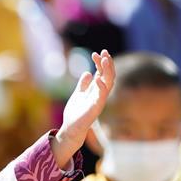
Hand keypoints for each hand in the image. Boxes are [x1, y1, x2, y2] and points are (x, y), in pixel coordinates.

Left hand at [51, 50, 115, 168]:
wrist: (71, 128)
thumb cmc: (76, 112)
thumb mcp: (78, 94)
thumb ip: (84, 84)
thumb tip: (88, 73)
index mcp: (96, 90)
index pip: (102, 73)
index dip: (100, 63)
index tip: (96, 53)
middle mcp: (100, 94)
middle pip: (108, 75)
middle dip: (107, 63)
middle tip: (104, 52)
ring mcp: (99, 100)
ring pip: (109, 83)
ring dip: (107, 71)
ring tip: (104, 59)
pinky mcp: (95, 108)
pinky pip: (102, 96)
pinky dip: (101, 86)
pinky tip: (97, 77)